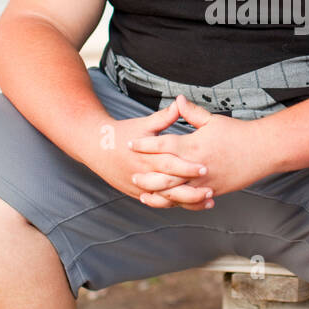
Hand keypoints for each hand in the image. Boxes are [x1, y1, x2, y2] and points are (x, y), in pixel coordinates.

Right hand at [92, 99, 215, 210]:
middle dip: (191, 189)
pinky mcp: (138, 193)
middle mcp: (143, 173)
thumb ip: (164, 117)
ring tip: (207, 201)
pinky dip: (177, 205)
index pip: (169, 163)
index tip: (205, 168)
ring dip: (188, 202)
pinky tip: (193, 205)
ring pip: (166, 198)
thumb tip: (181, 102)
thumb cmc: (123, 132)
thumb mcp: (144, 124)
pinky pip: (159, 203)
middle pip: (169, 185)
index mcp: (146, 155)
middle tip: (211, 189)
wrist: (96, 147)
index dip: (187, 167)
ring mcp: (140, 186)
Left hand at [127, 94, 272, 206]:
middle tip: (132, 175)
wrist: (262, 151)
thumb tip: (177, 99)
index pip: (162, 145)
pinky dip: (177, 203)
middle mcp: (196, 167)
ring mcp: (204, 182)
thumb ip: (191, 113)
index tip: (130, 143)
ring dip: (157, 195)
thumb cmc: (237, 133)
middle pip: (164, 175)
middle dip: (146, 176)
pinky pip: (190, 201)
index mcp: (193, 146)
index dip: (144, 144)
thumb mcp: (212, 120)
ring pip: (175, 193)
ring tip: (144, 194)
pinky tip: (168, 202)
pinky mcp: (212, 192)